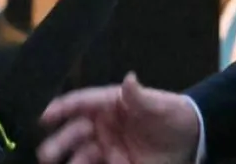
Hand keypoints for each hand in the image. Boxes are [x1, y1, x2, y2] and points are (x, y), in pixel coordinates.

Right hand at [37, 73, 199, 163]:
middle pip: (74, 132)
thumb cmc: (172, 114)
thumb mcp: (160, 105)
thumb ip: (141, 96)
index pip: (80, 102)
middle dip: (59, 141)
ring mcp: (106, 147)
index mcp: (109, 103)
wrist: (190, 139)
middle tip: (46, 153)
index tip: (44, 116)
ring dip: (69, 160)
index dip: (61, 108)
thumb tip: (129, 79)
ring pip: (79, 154)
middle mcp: (102, 125)